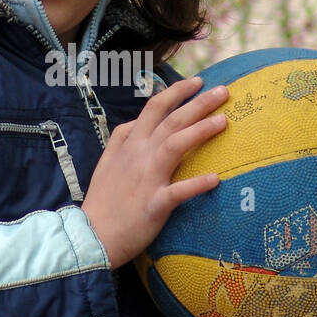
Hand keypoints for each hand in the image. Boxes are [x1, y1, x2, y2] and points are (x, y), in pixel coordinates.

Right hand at [81, 76, 228, 268]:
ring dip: (200, 131)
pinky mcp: (154, 204)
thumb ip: (121, 138)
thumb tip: (136, 121)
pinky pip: (177, 191)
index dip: (176, 92)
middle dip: (198, 103)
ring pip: (175, 146)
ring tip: (224, 121)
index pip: (154, 108)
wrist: (92, 235)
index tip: (197, 81)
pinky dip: (196, 184)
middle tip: (223, 91)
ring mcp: (147, 179)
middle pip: (171, 121)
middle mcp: (139, 156)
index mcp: (129, 144)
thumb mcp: (107, 161)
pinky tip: (215, 178)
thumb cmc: (103, 199)